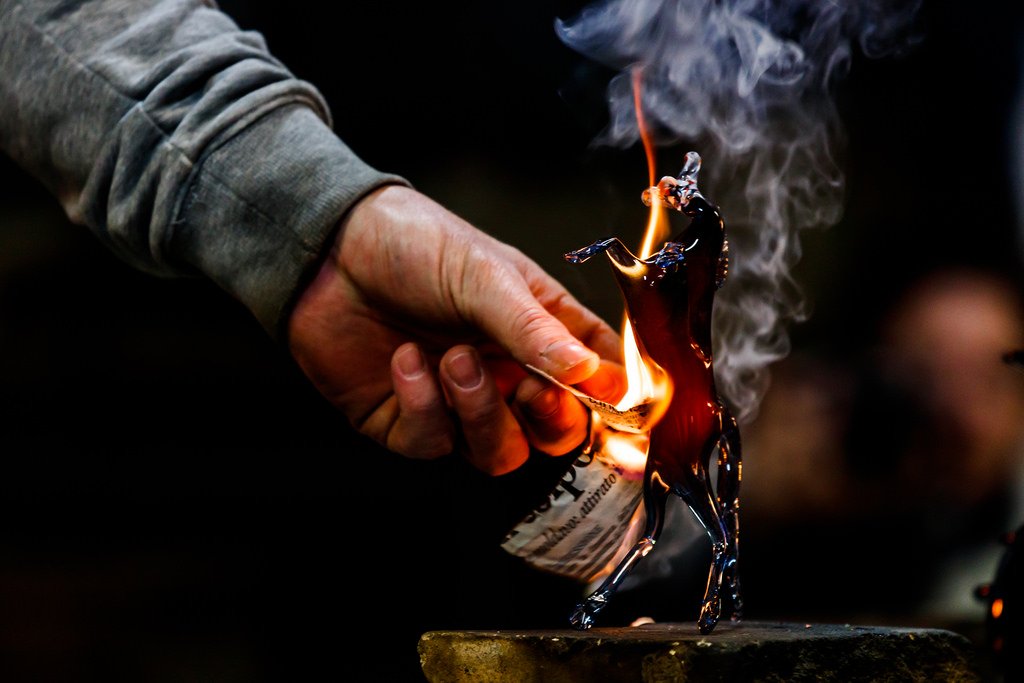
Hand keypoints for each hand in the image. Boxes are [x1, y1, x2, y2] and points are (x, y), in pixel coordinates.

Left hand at [287, 185, 623, 474]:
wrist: (328, 250)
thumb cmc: (417, 245)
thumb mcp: (484, 275)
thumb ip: (535, 329)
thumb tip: (591, 373)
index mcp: (539, 331)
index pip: (596, 379)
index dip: (612, 399)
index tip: (617, 401)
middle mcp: (505, 373)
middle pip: (553, 434)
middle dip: (549, 419)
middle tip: (531, 385)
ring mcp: (457, 403)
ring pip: (499, 452)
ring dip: (481, 413)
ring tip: (452, 360)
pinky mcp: (407, 422)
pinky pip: (433, 444)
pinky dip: (423, 407)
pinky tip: (404, 361)